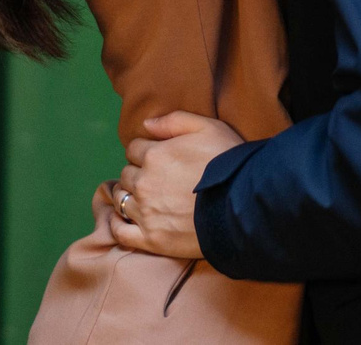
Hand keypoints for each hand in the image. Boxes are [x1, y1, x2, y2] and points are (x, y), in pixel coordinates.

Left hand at [110, 111, 242, 262]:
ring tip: (141, 198)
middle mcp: (144, 182)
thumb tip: (146, 124)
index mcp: (154, 154)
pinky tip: (124, 220)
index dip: (145, 151)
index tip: (157, 158)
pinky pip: (120, 232)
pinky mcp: (151, 239)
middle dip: (137, 173)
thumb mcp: (208, 127)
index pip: (133, 149)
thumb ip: (174, 120)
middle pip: (127, 174)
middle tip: (154, 179)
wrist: (243, 206)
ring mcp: (145, 212)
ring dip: (127, 195)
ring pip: (120, 199)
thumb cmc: (228, 163)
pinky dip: (117, 225)